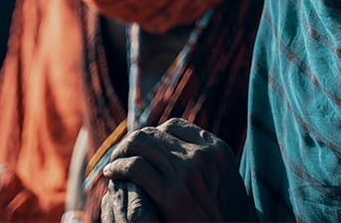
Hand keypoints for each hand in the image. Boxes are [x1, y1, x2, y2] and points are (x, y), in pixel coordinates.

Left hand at [102, 118, 250, 221]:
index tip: (142, 149)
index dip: (152, 135)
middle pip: (154, 133)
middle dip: (133, 143)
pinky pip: (135, 167)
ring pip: (140, 143)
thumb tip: (185, 155)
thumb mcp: (226, 181)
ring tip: (113, 165)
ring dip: (121, 152)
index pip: (173, 126)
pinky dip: (118, 168)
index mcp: (216, 149)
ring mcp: (187, 171)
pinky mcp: (171, 192)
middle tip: (120, 155)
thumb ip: (207, 165)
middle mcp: (202, 154)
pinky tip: (112, 175)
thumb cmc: (228, 217)